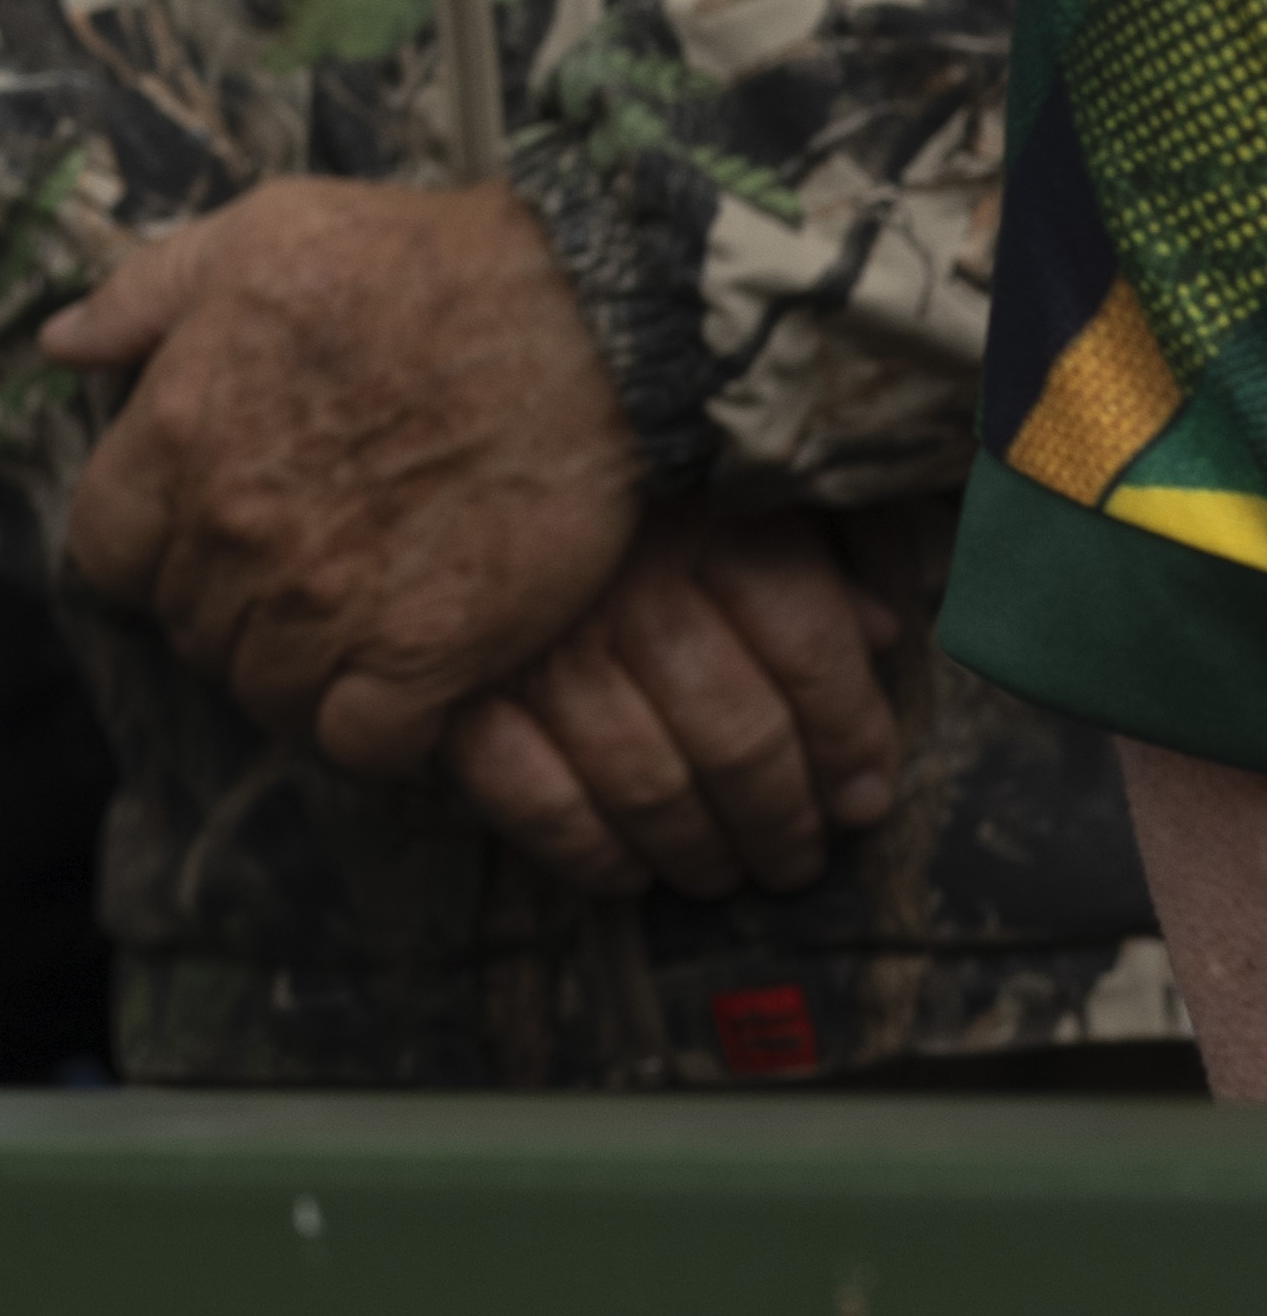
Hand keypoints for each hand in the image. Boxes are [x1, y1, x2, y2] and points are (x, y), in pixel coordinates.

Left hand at [49, 178, 638, 771]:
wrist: (582, 323)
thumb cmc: (417, 265)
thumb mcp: (256, 237)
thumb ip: (143, 298)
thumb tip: (60, 343)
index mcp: (177, 432)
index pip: (103, 552)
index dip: (144, 553)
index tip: (192, 540)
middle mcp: (236, 530)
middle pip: (187, 629)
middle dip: (224, 611)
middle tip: (287, 582)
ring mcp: (330, 599)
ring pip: (266, 693)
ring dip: (294, 674)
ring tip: (341, 633)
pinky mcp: (428, 653)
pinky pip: (361, 742)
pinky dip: (372, 729)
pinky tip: (400, 684)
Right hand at [440, 507, 911, 902]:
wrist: (430, 442)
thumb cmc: (614, 470)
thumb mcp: (739, 476)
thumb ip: (826, 541)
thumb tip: (885, 631)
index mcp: (704, 518)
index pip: (811, 653)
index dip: (854, 743)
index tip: (864, 799)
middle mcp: (623, 582)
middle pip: (738, 736)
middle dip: (783, 819)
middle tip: (797, 858)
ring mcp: (530, 640)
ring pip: (648, 781)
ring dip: (698, 849)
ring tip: (722, 872)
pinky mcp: (450, 687)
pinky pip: (532, 796)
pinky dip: (587, 850)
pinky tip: (625, 869)